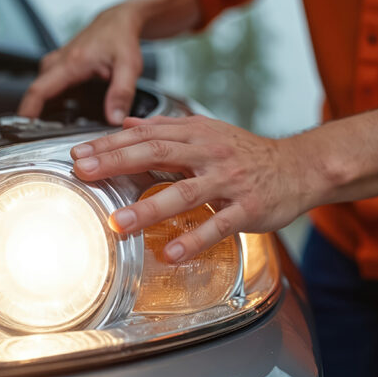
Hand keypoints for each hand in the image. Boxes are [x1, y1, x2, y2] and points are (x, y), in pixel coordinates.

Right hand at [18, 6, 143, 124]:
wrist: (118, 21)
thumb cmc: (121, 38)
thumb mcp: (128, 67)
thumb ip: (121, 93)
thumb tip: (114, 118)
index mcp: (71, 63)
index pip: (39, 90)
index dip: (28, 112)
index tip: (23, 130)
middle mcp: (58, 62)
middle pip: (36, 93)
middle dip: (36, 117)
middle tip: (43, 139)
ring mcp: (56, 63)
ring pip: (42, 91)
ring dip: (45, 110)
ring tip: (57, 131)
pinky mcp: (59, 66)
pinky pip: (48, 87)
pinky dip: (53, 102)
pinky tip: (66, 115)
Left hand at [71, 115, 312, 261]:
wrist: (298, 167)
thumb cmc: (247, 153)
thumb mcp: (207, 131)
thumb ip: (167, 128)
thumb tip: (128, 123)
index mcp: (196, 134)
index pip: (146, 135)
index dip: (110, 144)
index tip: (79, 155)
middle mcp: (209, 153)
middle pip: (157, 154)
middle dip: (117, 163)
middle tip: (85, 173)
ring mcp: (228, 181)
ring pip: (185, 192)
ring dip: (150, 208)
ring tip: (119, 224)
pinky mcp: (247, 208)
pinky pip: (218, 225)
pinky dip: (194, 239)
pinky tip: (170, 253)